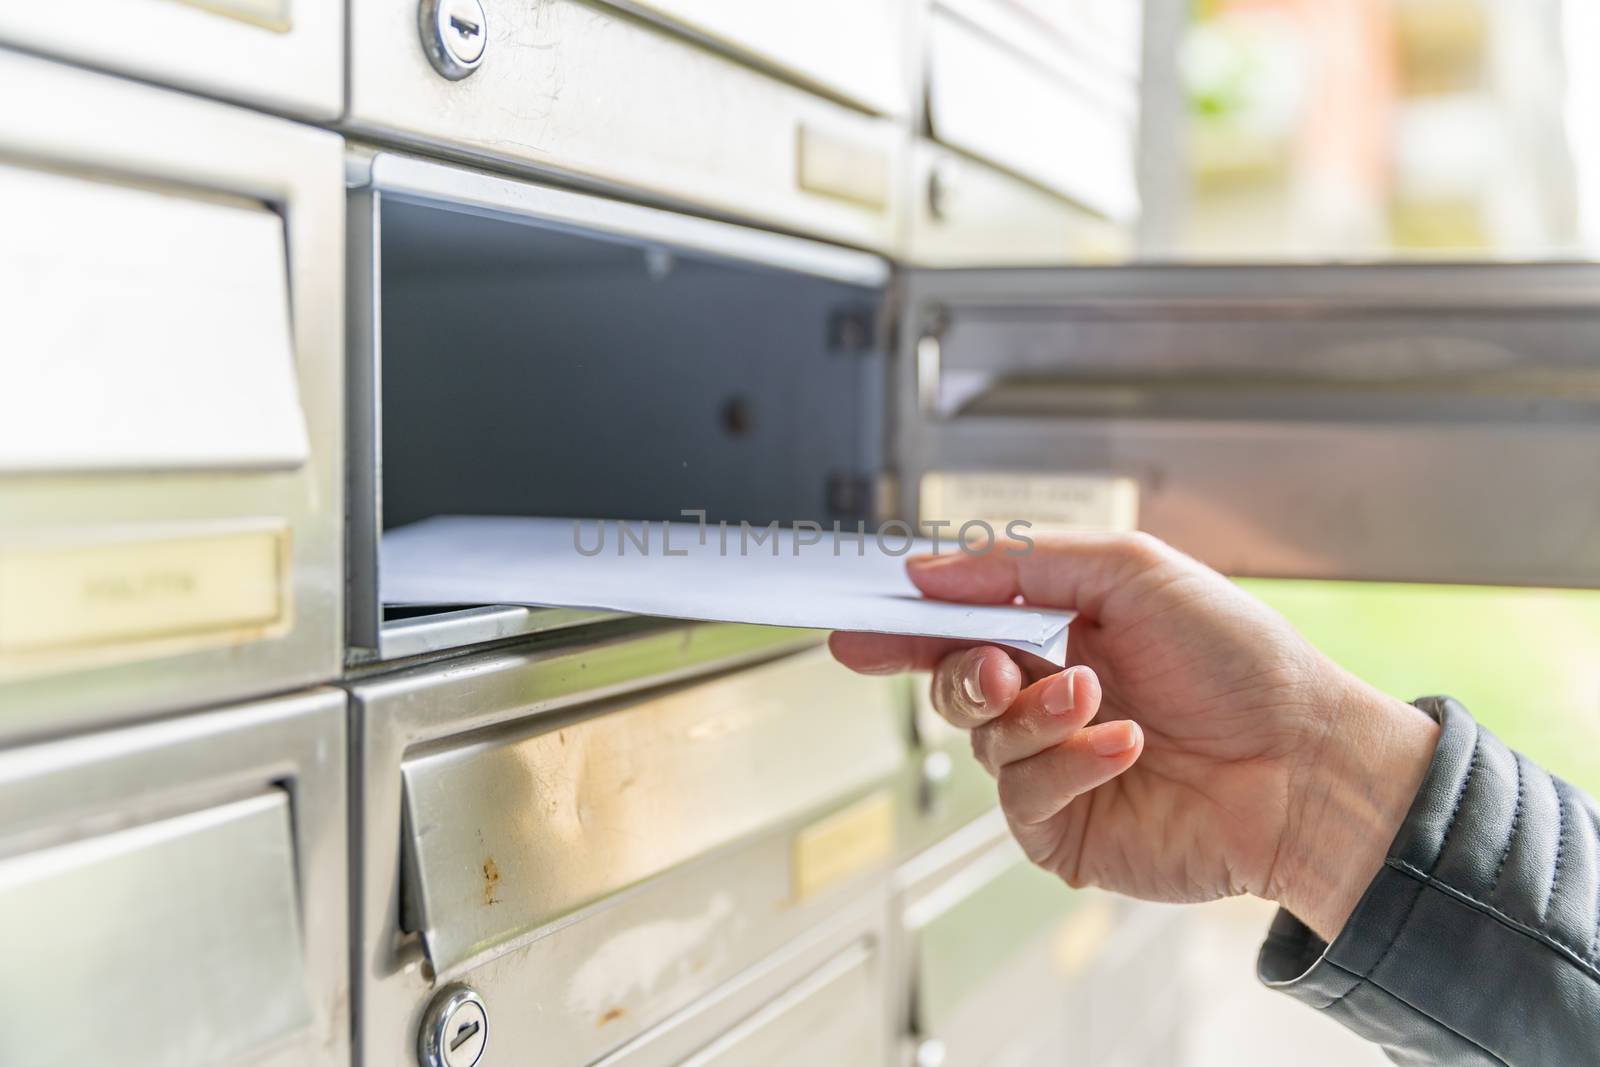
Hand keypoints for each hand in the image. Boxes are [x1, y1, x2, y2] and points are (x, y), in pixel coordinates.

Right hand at [830, 533, 1439, 939]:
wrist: (1306, 763)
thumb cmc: (1240, 663)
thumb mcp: (1132, 572)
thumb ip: (1022, 565)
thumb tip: (928, 571)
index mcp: (1059, 632)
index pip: (957, 624)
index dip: (902, 625)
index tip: (855, 625)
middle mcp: (1048, 698)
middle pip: (951, 683)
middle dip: (962, 671)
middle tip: (1000, 667)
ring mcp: (1054, 766)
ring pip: (980, 740)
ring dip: (1033, 716)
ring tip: (1095, 700)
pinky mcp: (1064, 828)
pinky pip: (1020, 795)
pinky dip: (1067, 764)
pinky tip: (1124, 748)